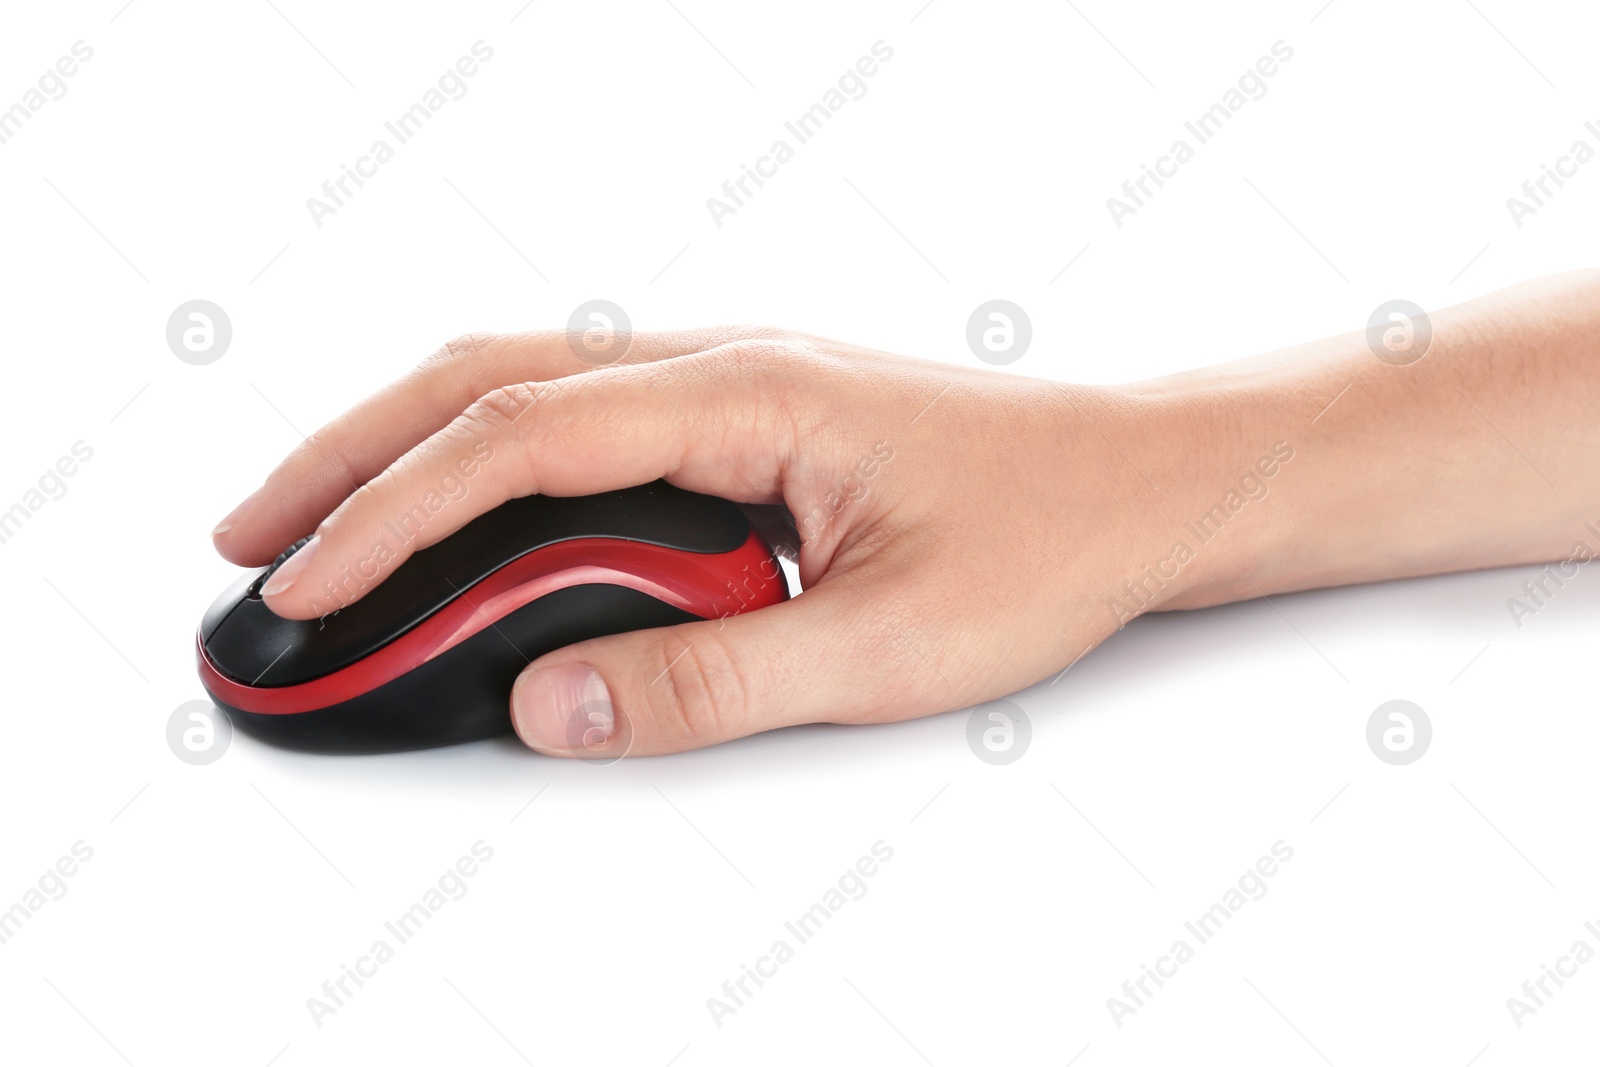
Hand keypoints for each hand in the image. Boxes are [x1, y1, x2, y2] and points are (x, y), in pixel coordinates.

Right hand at [211, 329, 1185, 755]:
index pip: (520, 438)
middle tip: (253, 538)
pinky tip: (459, 514)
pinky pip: (583, 415)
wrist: (1139, 481)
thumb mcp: (879, 650)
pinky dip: (491, 459)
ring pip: (524, 384)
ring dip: (410, 447)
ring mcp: (729, 382)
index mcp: (749, 396)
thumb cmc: (1045, 538)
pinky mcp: (743, 415)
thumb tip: (546, 706)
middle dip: (352, 454)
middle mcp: (723, 364)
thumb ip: (709, 683)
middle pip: (486, 378)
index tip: (303, 589)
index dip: (390, 513)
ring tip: (321, 525)